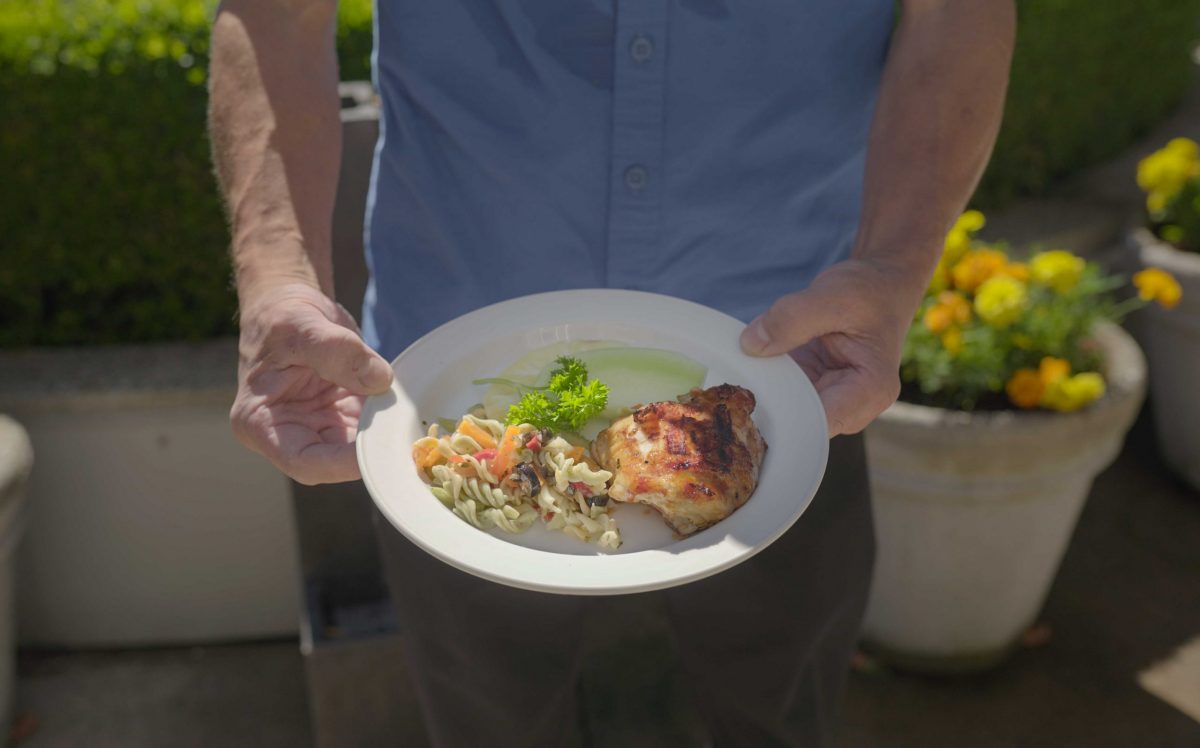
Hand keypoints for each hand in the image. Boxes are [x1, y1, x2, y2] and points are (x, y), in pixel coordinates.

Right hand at [231, 283, 393, 483]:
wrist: (289, 308)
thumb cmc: (281, 318)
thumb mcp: (301, 326)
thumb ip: (335, 350)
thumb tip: (379, 378)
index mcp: (260, 422)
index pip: (302, 460)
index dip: (341, 465)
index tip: (378, 451)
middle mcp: (290, 433)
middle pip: (335, 462)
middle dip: (372, 452)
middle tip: (409, 442)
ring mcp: (319, 427)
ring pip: (359, 448)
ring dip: (386, 436)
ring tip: (411, 424)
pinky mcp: (344, 416)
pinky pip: (372, 426)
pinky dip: (391, 419)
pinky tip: (410, 410)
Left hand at [739, 259, 919, 436]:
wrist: (879, 284)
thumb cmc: (868, 291)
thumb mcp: (832, 295)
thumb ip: (792, 319)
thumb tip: (750, 345)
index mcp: (871, 390)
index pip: (819, 423)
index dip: (782, 417)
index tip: (749, 400)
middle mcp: (854, 405)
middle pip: (801, 424)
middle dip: (768, 408)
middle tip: (735, 389)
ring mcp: (831, 398)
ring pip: (787, 413)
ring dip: (763, 396)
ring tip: (740, 377)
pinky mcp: (812, 387)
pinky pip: (783, 395)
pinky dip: (764, 383)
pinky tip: (747, 369)